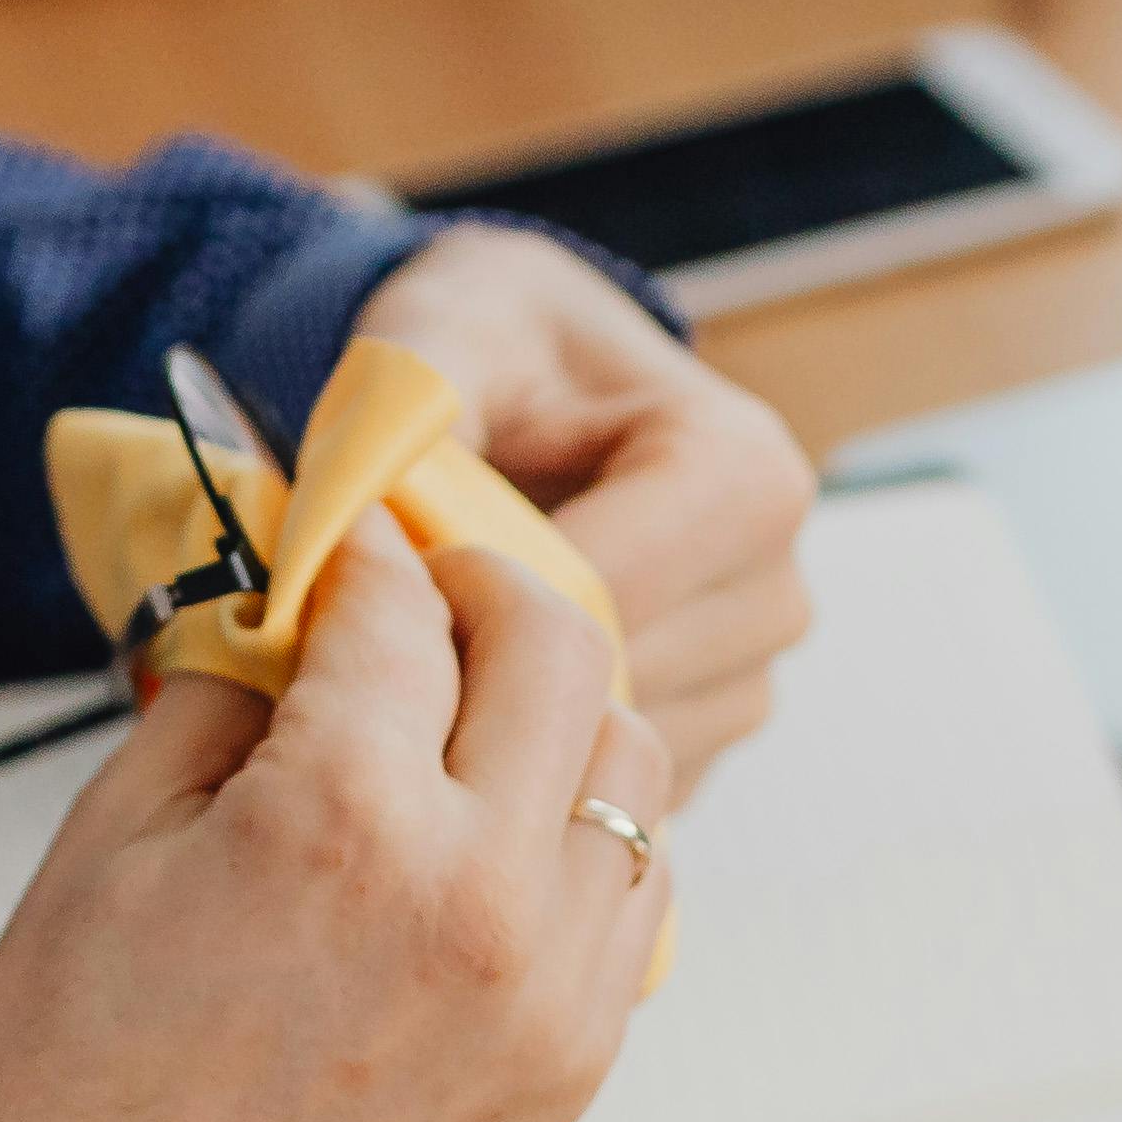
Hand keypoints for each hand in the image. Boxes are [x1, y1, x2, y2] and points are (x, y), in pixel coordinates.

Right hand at [0, 518, 668, 1121]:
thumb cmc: (66, 1071)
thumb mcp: (115, 828)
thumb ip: (230, 687)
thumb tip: (299, 600)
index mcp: (344, 819)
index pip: (405, 605)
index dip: (369, 549)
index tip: (354, 538)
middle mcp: (477, 897)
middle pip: (560, 648)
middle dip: (486, 591)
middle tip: (425, 594)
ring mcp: (545, 993)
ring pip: (632, 762)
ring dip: (557, 709)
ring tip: (468, 716)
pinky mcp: (568, 1066)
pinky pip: (635, 891)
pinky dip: (584, 832)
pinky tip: (495, 833)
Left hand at [347, 219, 817, 776]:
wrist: (532, 378)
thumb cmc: (493, 346)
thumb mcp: (441, 333)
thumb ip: (402, 401)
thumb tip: (350, 506)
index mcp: (743, 476)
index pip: (597, 597)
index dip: (463, 608)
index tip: (367, 594)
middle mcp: (772, 586)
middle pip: (605, 689)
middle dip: (473, 673)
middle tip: (366, 639)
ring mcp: (750, 674)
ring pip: (598, 757)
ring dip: (491, 726)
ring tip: (412, 657)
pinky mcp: (704, 737)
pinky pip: (601, 789)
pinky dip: (522, 762)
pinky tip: (462, 696)